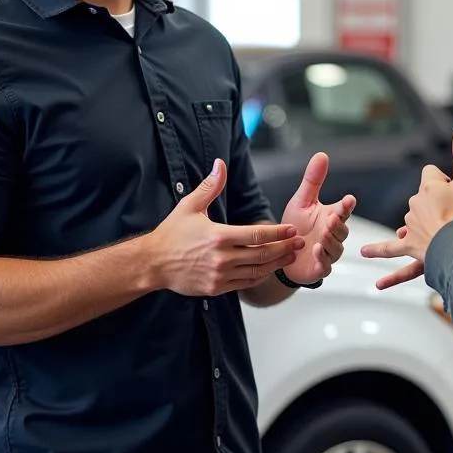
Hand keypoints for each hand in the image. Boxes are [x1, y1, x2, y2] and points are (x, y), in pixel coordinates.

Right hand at [146, 159, 304, 295]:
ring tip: (290, 256)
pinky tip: (269, 269)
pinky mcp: (217, 288)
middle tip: (299, 243)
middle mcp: (222, 258)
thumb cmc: (171, 234)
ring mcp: (220, 275)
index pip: (257, 234)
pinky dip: (260, 276)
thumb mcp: (189, 206)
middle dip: (284, 248)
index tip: (292, 230)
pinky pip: (245, 283)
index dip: (278, 232)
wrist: (153, 263)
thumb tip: (220, 164)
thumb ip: (210, 187)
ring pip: (257, 271)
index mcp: (218, 236)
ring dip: (276, 264)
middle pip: (262, 254)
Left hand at [281, 152, 356, 283]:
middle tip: (332, 218)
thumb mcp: (301, 201)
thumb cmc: (295, 226)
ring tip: (323, 234)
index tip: (349, 199)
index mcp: (331, 217)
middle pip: (342, 230)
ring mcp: (327, 252)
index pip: (343, 210)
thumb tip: (322, 155)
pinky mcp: (318, 267)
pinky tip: (316, 249)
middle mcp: (332, 235)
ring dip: (330, 241)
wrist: (280, 252)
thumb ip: (313, 181)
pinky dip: (322, 258)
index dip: (346, 206)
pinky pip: (324, 265)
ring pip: (335, 248)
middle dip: (338, 224)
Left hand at [362, 124, 452, 288]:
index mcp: (429, 187)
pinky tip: (366, 251)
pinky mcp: (410, 244)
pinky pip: (391, 247)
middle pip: (424, 196)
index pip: (432, 173)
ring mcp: (411, 224)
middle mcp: (415, 203)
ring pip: (413, 218)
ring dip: (424, 222)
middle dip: (437, 202)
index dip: (444, 180)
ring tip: (443, 231)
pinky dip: (379, 249)